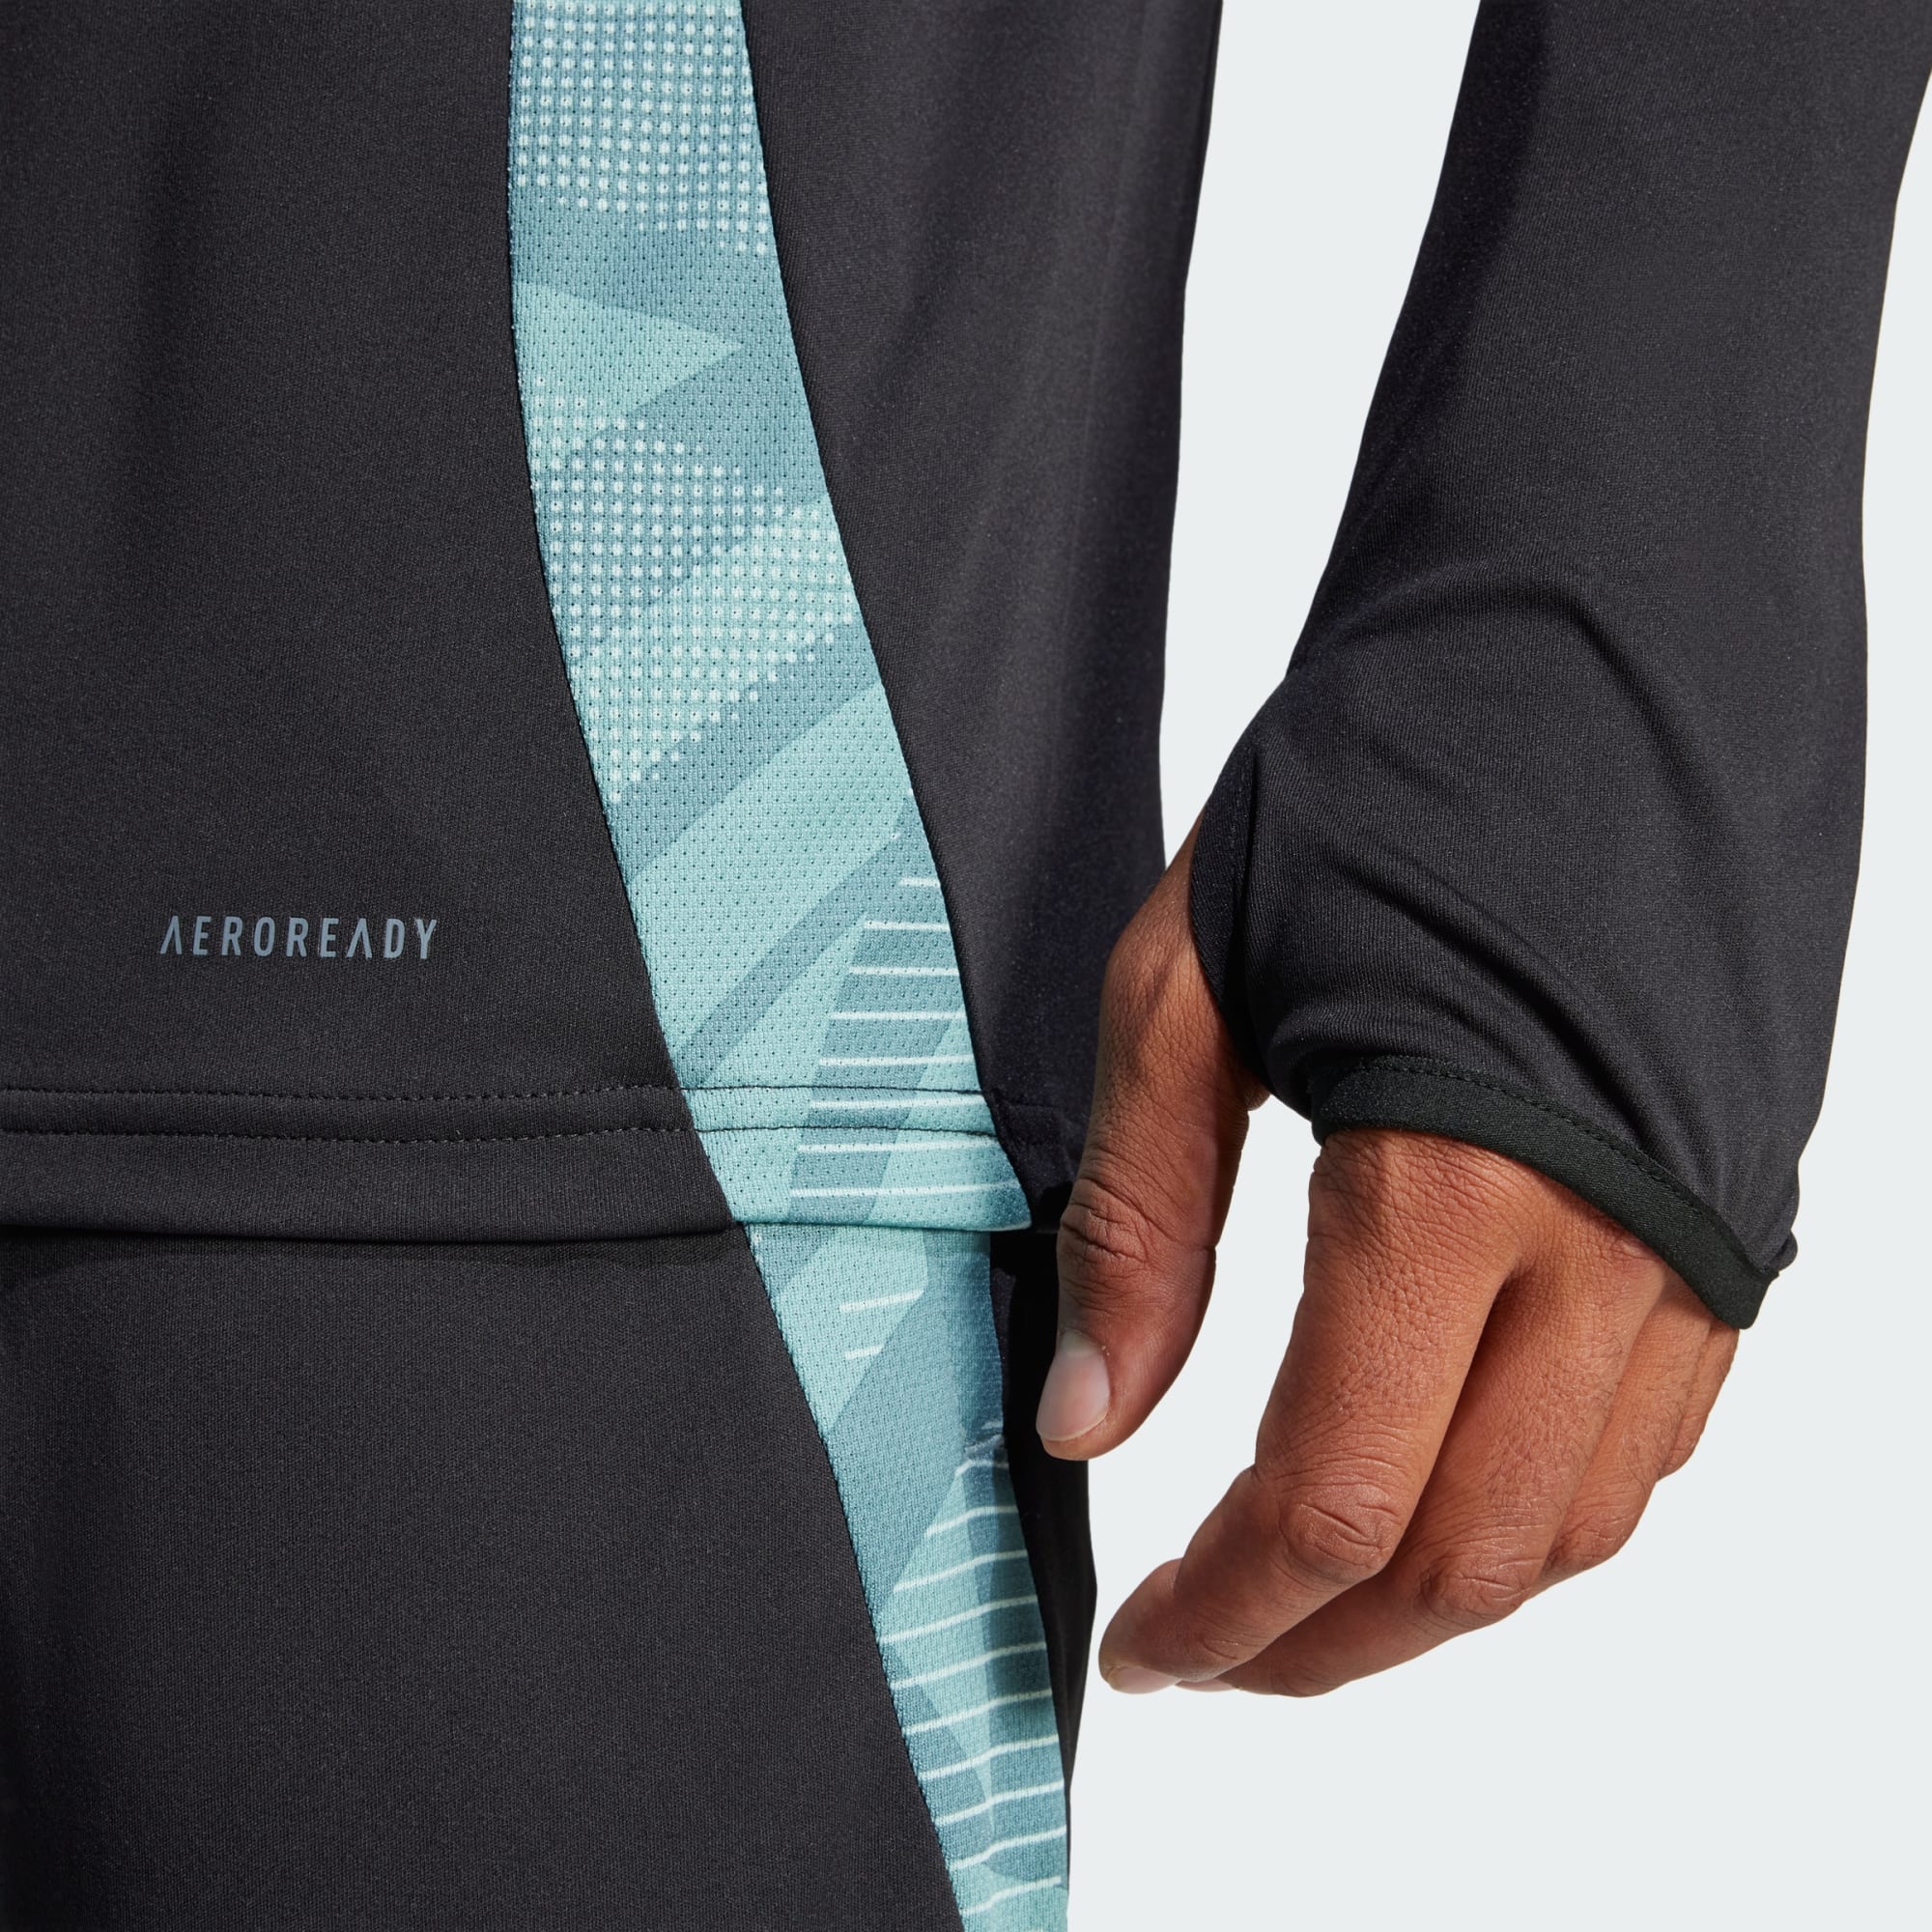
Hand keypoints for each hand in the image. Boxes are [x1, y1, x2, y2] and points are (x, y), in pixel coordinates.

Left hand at [1038, 830, 1738, 1695]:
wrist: (1592, 637)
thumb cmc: (1375, 774)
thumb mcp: (1186, 983)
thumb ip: (1139, 1221)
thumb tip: (1086, 1421)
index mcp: (1452, 1177)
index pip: (1334, 1498)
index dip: (1226, 1607)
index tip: (1144, 1645)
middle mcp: (1610, 1235)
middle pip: (1467, 1559)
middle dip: (1322, 1647)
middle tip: (1209, 1652)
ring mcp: (1700, 1233)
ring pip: (1577, 1526)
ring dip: (1433, 1599)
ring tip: (1307, 1595)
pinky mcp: (1740, 1208)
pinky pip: (1652, 1436)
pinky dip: (1538, 1508)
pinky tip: (1443, 1481)